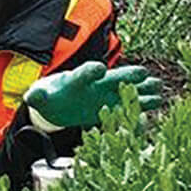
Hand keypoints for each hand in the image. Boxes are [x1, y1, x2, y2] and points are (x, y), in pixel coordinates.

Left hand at [24, 62, 162, 129]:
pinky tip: (149, 120)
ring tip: (159, 91)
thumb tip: (31, 96)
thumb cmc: (49, 97)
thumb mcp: (41, 97)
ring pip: (127, 92)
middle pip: (114, 77)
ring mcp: (106, 97)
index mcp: (77, 79)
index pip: (85, 72)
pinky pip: (126, 112)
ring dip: (141, 92)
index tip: (98, 69)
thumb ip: (37, 96)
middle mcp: (96, 85)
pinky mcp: (111, 110)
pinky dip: (136, 116)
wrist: (57, 106)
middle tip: (143, 74)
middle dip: (127, 76)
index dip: (91, 70)